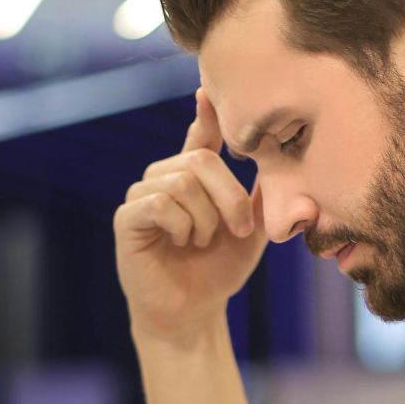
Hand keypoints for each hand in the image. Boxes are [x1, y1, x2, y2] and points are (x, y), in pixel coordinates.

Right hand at [114, 88, 266, 341]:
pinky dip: (181, 224)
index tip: (207, 91)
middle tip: (239, 230)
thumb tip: (278, 157)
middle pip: (199, 160)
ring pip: (182, 181)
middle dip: (229, 197)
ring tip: (202, 242)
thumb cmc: (220, 270)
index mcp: (193, 177)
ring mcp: (142, 196)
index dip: (206, 114)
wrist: (194, 312)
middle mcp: (165, 178)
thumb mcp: (252, 230)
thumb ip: (260, 194)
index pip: (200, 136)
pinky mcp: (127, 218)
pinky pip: (159, 202)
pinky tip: (182, 242)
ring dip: (206, 219)